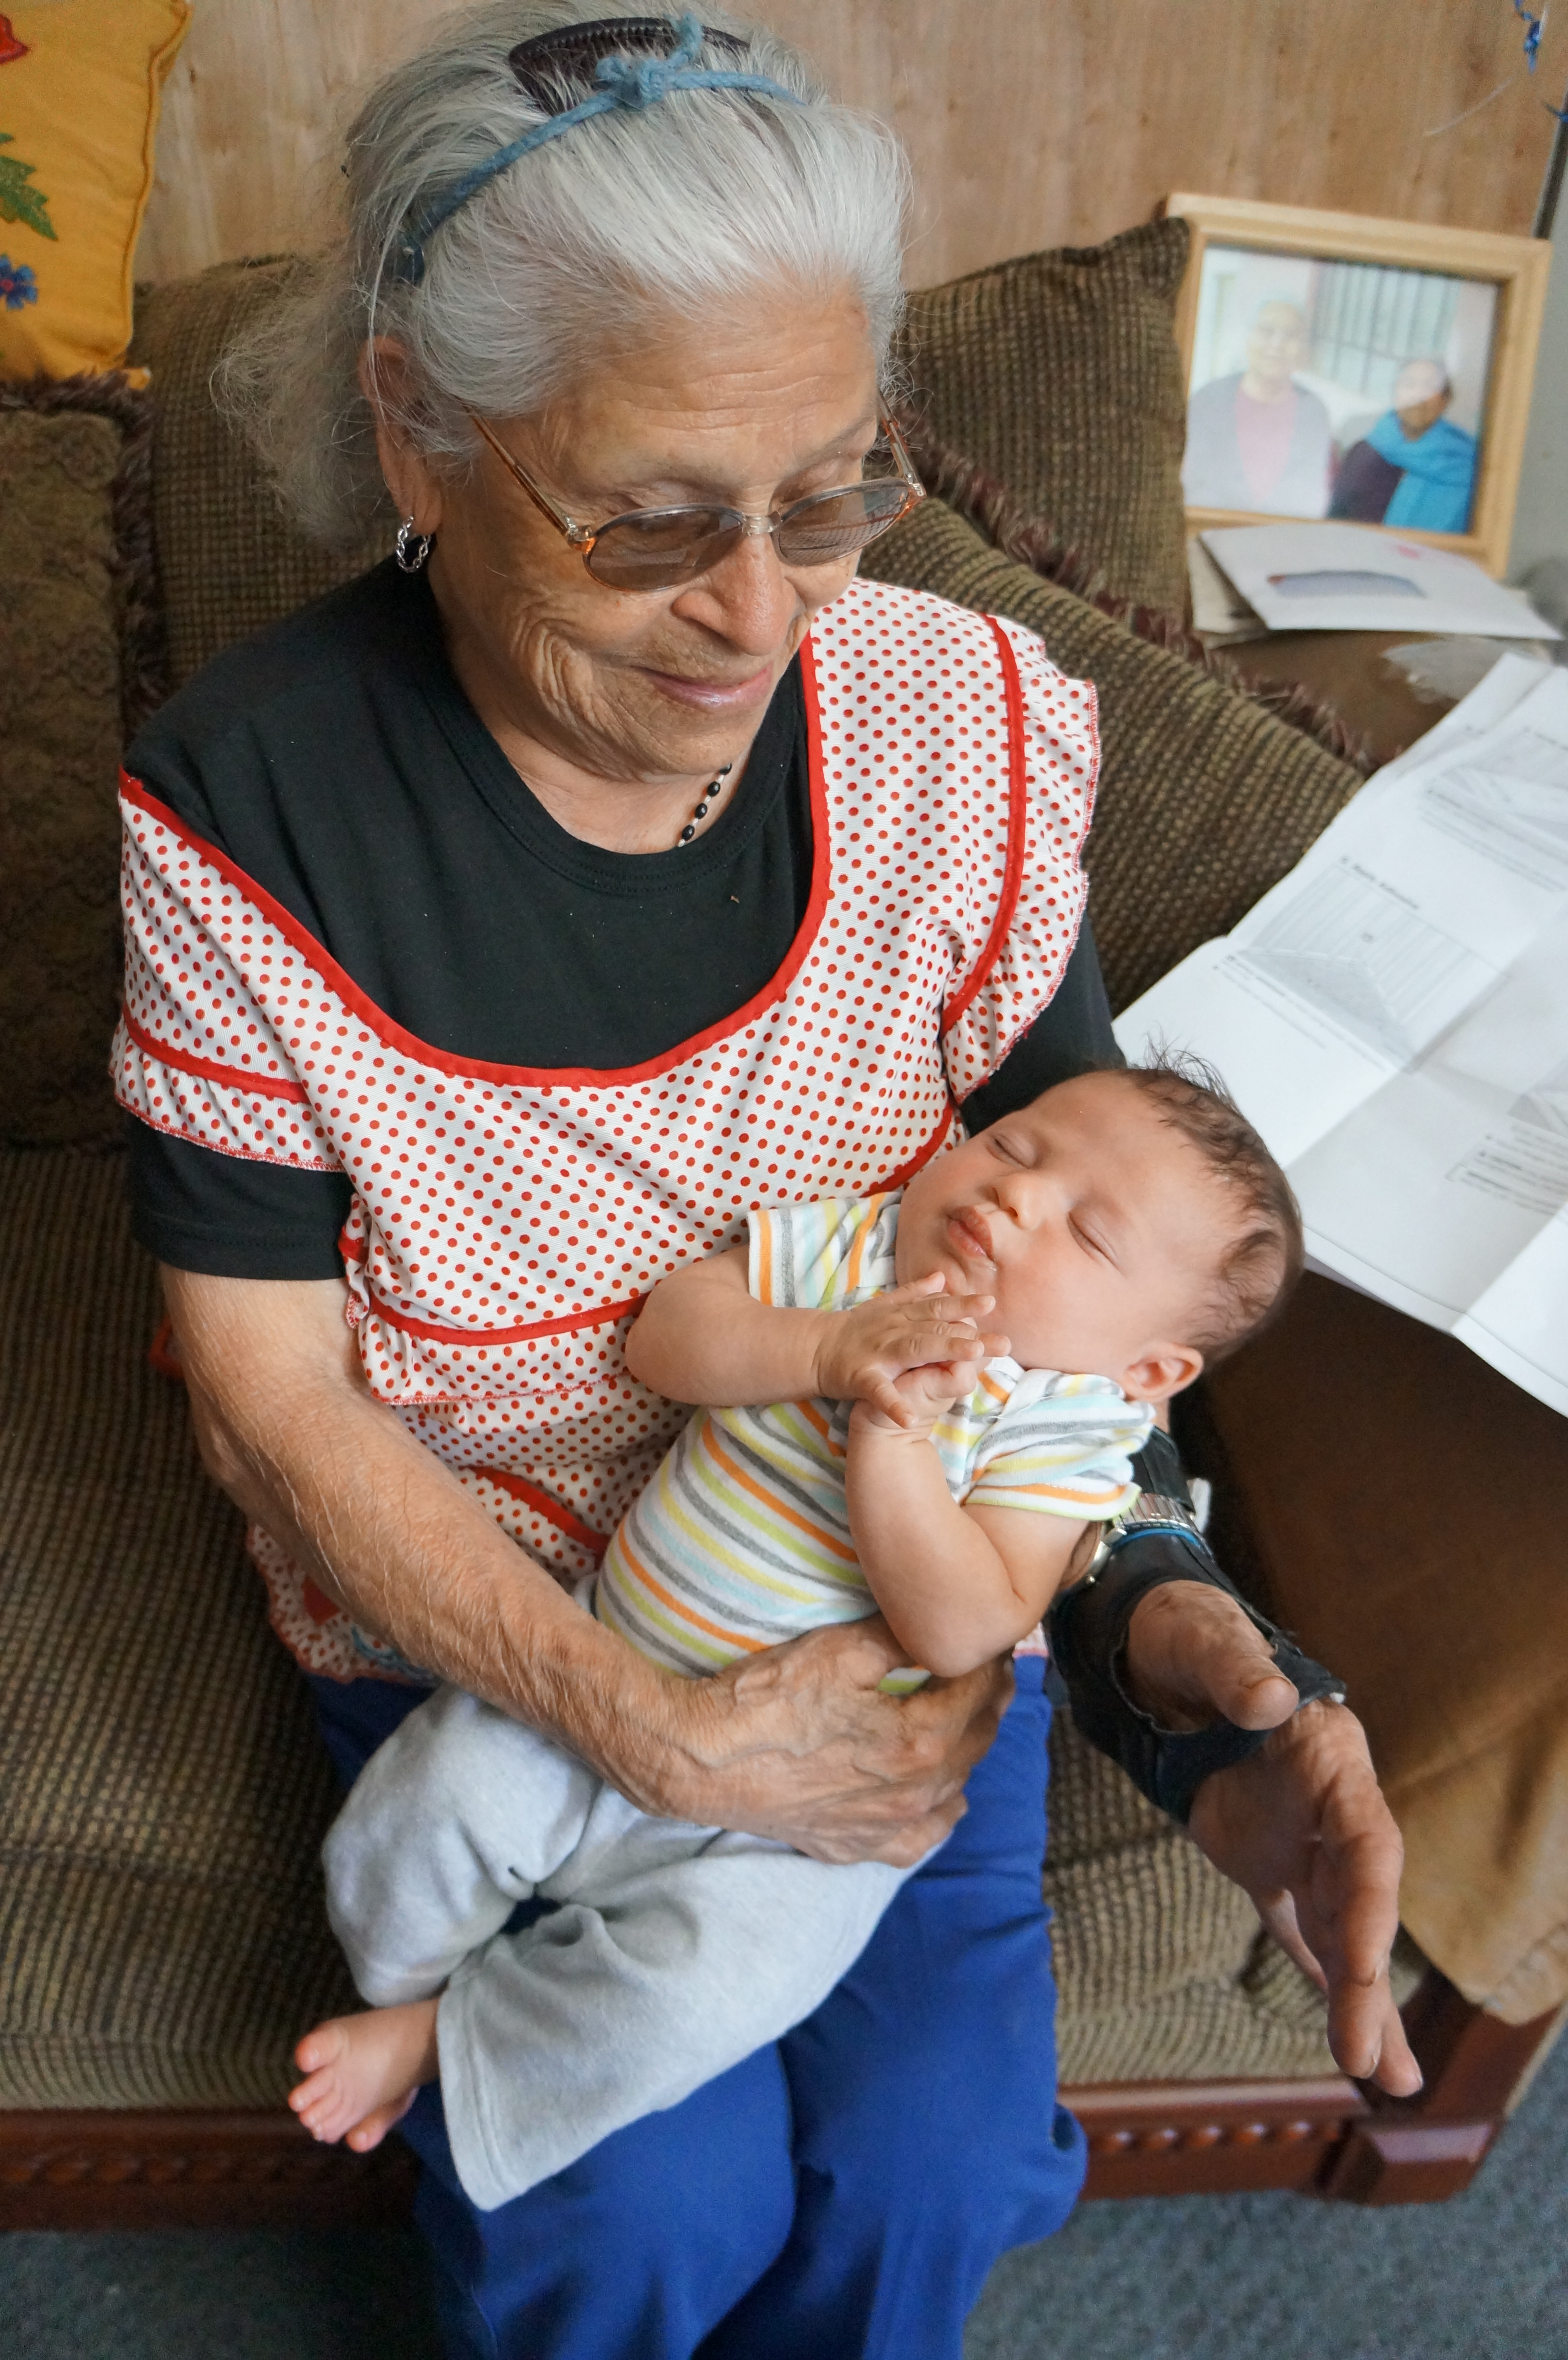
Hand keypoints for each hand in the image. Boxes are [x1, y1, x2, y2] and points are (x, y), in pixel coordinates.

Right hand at [657, 1615, 1011, 1864]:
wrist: (701, 1761)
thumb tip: (941, 1620)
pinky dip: (937, 1814)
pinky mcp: (853, 1846)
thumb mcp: (838, 1649)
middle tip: (988, 1668)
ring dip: (968, 1750)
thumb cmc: (765, 1701)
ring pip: (955, 1788)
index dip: (989, 1658)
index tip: (991, 1636)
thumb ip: (902, 1638)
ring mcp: (884, 1827)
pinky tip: (939, 1796)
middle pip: (976, 1740)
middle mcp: (913, 1793)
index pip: (977, 1691)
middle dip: (988, 1699)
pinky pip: (919, 1839)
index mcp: (919, 1740)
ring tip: (965, 1719)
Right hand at [812, 1274, 1006, 1426]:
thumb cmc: (857, 1330)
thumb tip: (942, 1278)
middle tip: (1002, 1341)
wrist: (818, 1348)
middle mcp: (895, 1330)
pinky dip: (894, 1404)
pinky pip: (880, 1392)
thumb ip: (916, 1294)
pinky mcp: (863, 1377)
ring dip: (943, 1351)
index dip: (964, 1306)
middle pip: (936, 1329)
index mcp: (902, 1316)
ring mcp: (879, 1353)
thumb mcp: (886, 1306)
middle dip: (969, 1334)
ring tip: (971, 1356)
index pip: (938, 1309)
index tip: (991, 1304)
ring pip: (915, 1350)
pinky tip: (908, 1418)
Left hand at [1124, 1581, 1420, 2097]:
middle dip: (1368, 1983)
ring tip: (1390, 2081)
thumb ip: (1236, 1669)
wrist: (1158, 1646)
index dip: (1370, 1904)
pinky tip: (1352, 2044)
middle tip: (1374, 2065)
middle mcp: (1332, 1807)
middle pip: (1361, 1903)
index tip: (1363, 1964)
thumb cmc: (1187, 1635)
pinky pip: (1300, 1927)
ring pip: (1342, 1931)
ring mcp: (1303, 1838)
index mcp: (1330, 1755)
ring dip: (1363, 2004)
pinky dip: (1324, 1981)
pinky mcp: (1267, 1859)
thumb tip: (1268, 1697)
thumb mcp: (1204, 1639)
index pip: (1366, 1841)